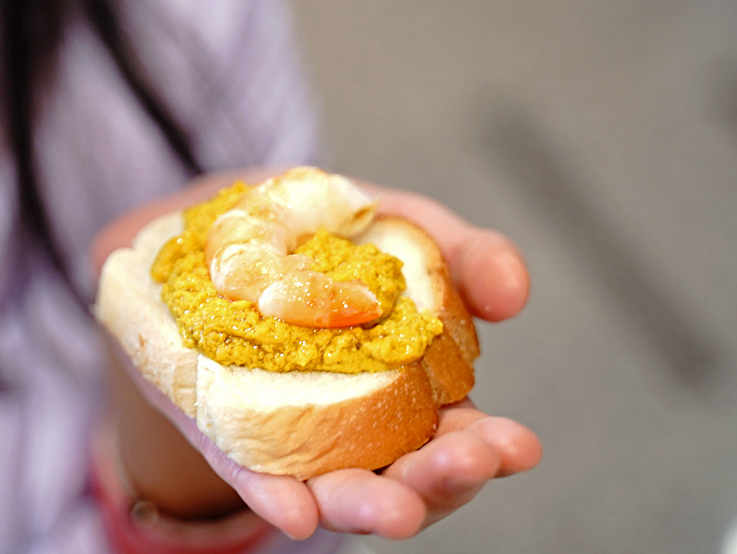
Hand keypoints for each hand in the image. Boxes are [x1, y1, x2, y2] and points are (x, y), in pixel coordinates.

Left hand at [92, 169, 541, 539]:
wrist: (217, 225)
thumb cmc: (325, 236)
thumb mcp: (402, 229)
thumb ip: (466, 256)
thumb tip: (515, 295)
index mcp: (411, 391)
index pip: (460, 437)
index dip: (491, 448)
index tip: (520, 446)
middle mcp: (356, 429)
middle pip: (405, 478)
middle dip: (439, 483)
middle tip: (466, 464)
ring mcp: (291, 436)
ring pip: (333, 490)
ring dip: (364, 506)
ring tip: (395, 512)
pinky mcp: (223, 429)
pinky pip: (249, 471)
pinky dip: (272, 493)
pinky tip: (294, 510)